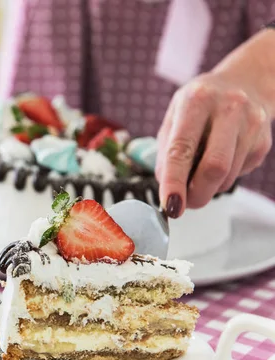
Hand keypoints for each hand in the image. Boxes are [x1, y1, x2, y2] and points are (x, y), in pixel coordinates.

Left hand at [156, 72, 271, 216]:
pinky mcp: (264, 141)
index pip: (182, 149)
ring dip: (208, 188)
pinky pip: (240, 174)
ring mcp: (251, 124)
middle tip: (183, 204)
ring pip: (227, 176)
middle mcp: (228, 108)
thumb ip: (166, 151)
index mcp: (196, 101)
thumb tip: (165, 186)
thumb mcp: (175, 116)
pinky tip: (220, 160)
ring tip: (198, 176)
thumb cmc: (200, 105)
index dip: (174, 182)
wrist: (244, 83)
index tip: (170, 205)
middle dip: (196, 194)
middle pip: (214, 167)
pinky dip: (223, 178)